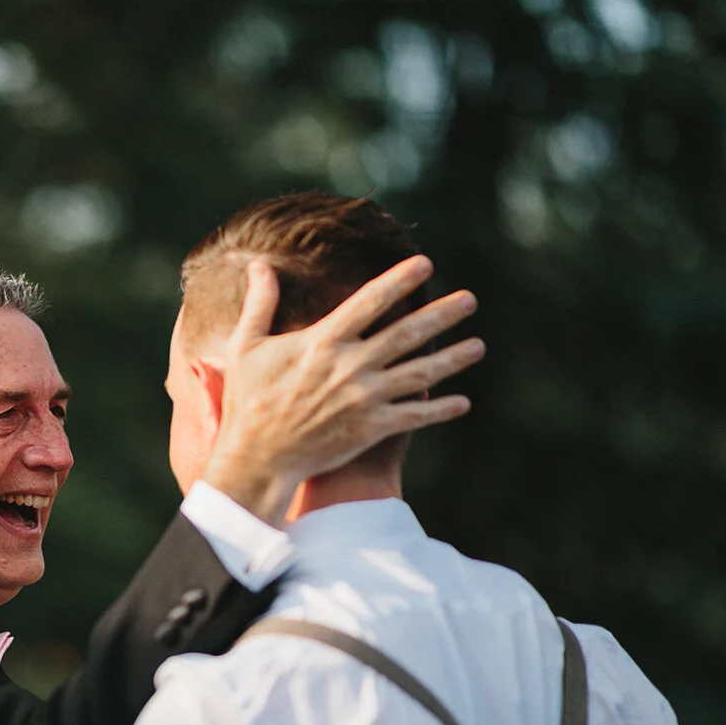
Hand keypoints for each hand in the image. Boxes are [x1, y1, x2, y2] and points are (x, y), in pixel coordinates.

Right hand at [201, 255, 482, 525]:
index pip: (370, 302)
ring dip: (453, 359)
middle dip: (442, 314)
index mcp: (322, 342)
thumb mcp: (247, 348)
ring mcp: (364, 398)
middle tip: (470, 300)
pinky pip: (415, 416)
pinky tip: (463, 403)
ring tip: (479, 346)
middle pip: (407, 333)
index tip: (425, 265)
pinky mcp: (371, 429)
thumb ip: (260, 304)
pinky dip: (441, 409)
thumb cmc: (248, 402)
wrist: (257, 459)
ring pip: (420, 373)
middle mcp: (350, 366)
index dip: (400, 280)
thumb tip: (258, 265)